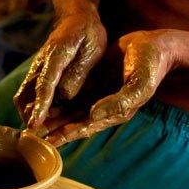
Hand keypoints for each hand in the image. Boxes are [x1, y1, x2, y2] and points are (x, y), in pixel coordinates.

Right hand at [13, 12, 106, 130]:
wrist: (75, 18)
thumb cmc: (87, 33)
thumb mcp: (92, 49)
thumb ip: (79, 72)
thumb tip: (65, 95)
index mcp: (56, 56)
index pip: (45, 84)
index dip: (40, 106)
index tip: (35, 124)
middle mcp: (40, 65)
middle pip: (25, 95)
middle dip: (28, 116)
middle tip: (35, 135)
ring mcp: (36, 70)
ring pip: (23, 97)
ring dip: (27, 115)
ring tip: (37, 134)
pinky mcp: (37, 75)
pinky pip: (28, 95)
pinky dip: (31, 110)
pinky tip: (39, 122)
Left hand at [45, 29, 175, 146]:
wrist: (156, 46)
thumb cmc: (151, 65)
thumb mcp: (139, 85)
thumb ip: (119, 102)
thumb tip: (94, 115)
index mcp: (113, 113)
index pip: (85, 128)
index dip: (66, 135)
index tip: (48, 142)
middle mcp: (103, 108)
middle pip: (73, 124)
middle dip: (53, 131)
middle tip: (32, 138)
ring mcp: (97, 97)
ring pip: (70, 112)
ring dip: (52, 119)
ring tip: (32, 125)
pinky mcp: (93, 84)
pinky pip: (72, 96)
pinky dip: (58, 102)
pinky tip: (44, 105)